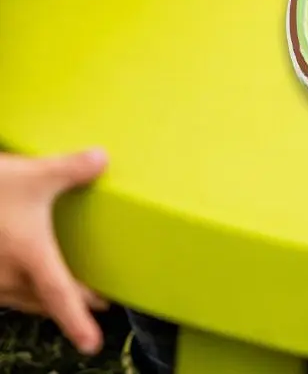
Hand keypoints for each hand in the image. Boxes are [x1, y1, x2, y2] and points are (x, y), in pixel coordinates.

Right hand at [0, 148, 108, 353]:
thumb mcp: (32, 174)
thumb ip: (71, 169)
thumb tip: (102, 159)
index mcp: (29, 257)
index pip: (59, 295)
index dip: (77, 321)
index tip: (92, 344)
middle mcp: (6, 277)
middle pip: (42, 301)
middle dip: (69, 305)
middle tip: (95, 305)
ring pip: (20, 299)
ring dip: (43, 299)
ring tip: (60, 293)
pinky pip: (2, 292)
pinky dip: (20, 290)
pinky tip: (21, 278)